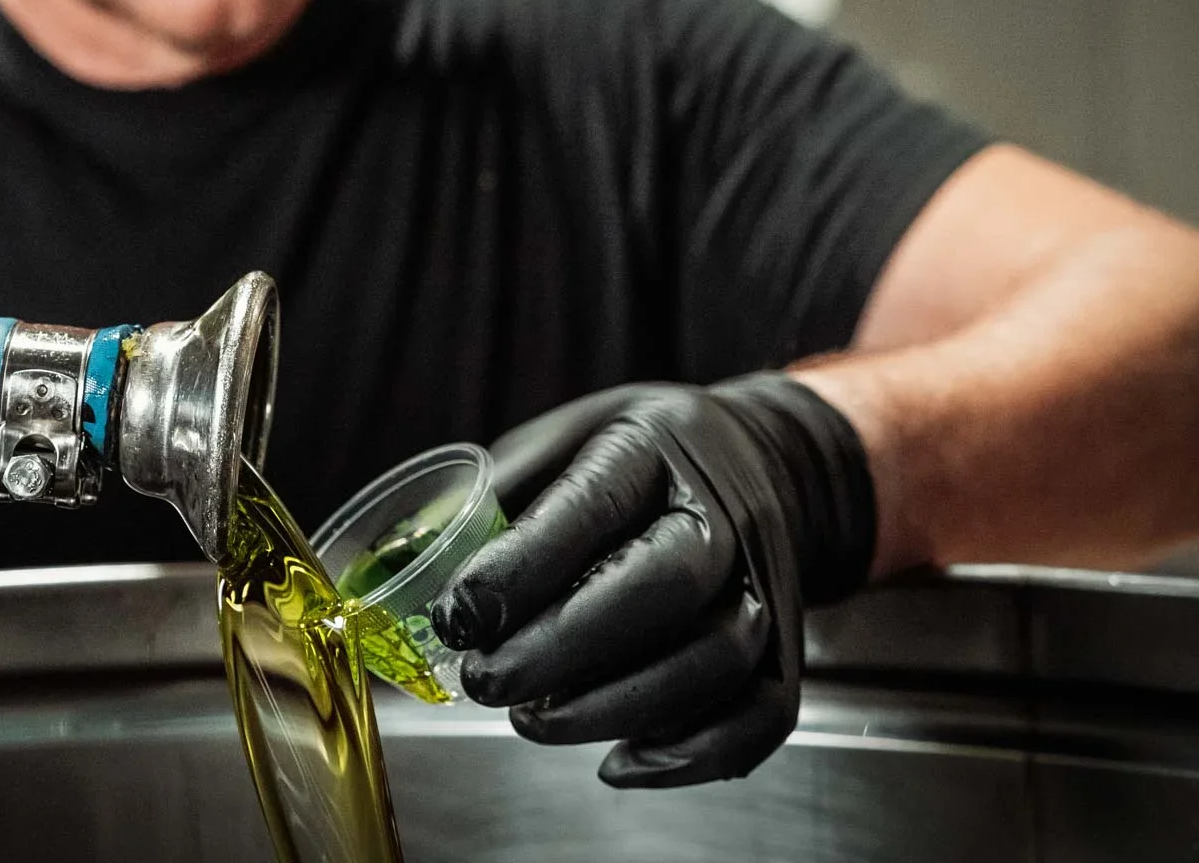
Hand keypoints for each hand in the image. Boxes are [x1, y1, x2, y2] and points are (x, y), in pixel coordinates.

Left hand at [431, 375, 875, 787]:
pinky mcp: (787, 642)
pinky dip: (693, 753)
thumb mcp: (564, 438)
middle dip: (563, 647)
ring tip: (534, 719)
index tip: (457, 613)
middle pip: (665, 585)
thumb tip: (411, 561)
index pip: (594, 505)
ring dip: (615, 708)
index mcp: (655, 444)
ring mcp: (766, 578)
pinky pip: (764, 713)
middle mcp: (723, 510)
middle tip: (486, 680)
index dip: (522, 567)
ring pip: (716, 659)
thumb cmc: (639, 455)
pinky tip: (620, 761)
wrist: (758, 458)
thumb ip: (497, 496)